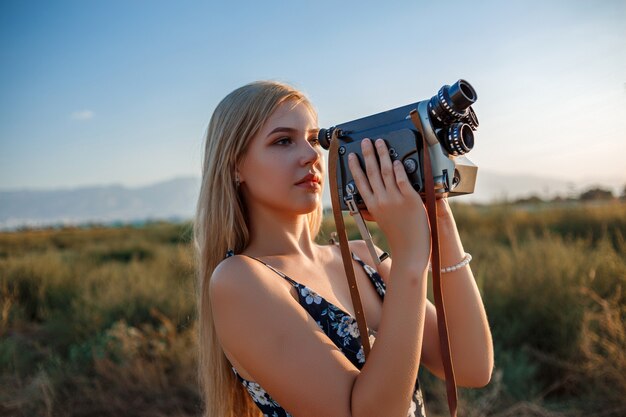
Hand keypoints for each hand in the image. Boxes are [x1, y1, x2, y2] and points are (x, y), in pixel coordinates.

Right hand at [347, 138, 429, 256]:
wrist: (410, 250)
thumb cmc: (398, 237)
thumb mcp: (381, 221)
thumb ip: (374, 209)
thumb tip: (367, 200)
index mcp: (372, 206)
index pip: (360, 182)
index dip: (355, 167)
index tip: (353, 156)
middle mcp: (381, 200)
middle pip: (372, 172)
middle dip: (368, 154)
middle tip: (366, 142)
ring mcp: (395, 199)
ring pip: (386, 171)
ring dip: (382, 155)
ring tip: (380, 144)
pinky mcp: (409, 199)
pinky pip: (401, 179)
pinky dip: (398, 168)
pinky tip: (396, 160)